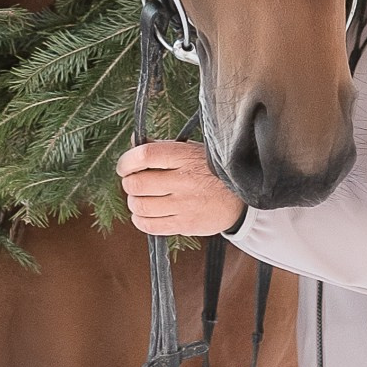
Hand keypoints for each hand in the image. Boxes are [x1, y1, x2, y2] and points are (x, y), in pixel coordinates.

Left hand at [117, 140, 245, 236]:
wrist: (242, 197)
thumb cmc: (211, 170)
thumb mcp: (191, 150)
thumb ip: (161, 147)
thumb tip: (134, 141)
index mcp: (184, 156)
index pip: (144, 155)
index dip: (126, 162)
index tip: (124, 166)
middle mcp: (183, 180)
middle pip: (137, 184)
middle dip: (129, 183)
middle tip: (134, 183)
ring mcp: (184, 205)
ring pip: (140, 206)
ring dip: (134, 202)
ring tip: (141, 198)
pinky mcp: (185, 224)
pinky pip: (150, 226)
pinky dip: (140, 220)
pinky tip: (146, 213)